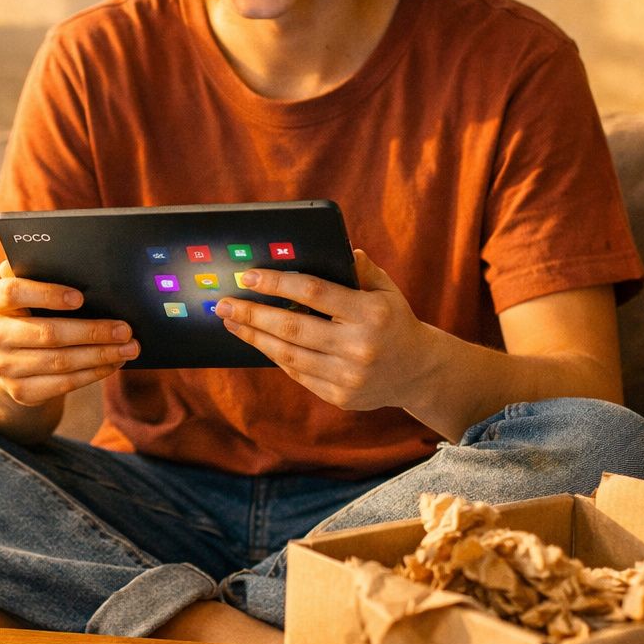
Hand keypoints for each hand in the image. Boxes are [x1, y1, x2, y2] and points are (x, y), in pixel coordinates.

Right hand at [0, 261, 138, 405]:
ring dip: (100, 355)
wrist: (14, 355)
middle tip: (125, 329)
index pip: (14, 293)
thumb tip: (69, 260)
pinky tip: (112, 364)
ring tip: (128, 348)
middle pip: (48, 333)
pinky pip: (63, 384)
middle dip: (93, 331)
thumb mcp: (32, 291)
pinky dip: (93, 373)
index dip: (47, 294)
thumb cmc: (32, 311)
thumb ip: (40, 273)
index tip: (80, 297)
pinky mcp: (20, 391)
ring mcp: (4, 367)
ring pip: (60, 362)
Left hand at [215, 250, 432, 411]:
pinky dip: (275, 357)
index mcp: (372, 313)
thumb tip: (335, 246)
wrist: (419, 372)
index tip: (248, 277)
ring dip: (255, 337)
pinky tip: (258, 341)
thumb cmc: (395, 322)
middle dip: (253, 313)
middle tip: (224, 303)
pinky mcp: (340, 397)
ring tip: (232, 322)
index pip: (314, 293)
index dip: (277, 284)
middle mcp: (360, 347)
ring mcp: (349, 376)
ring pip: (289, 355)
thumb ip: (360, 270)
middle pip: (293, 328)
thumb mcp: (386, 290)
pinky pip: (298, 374)